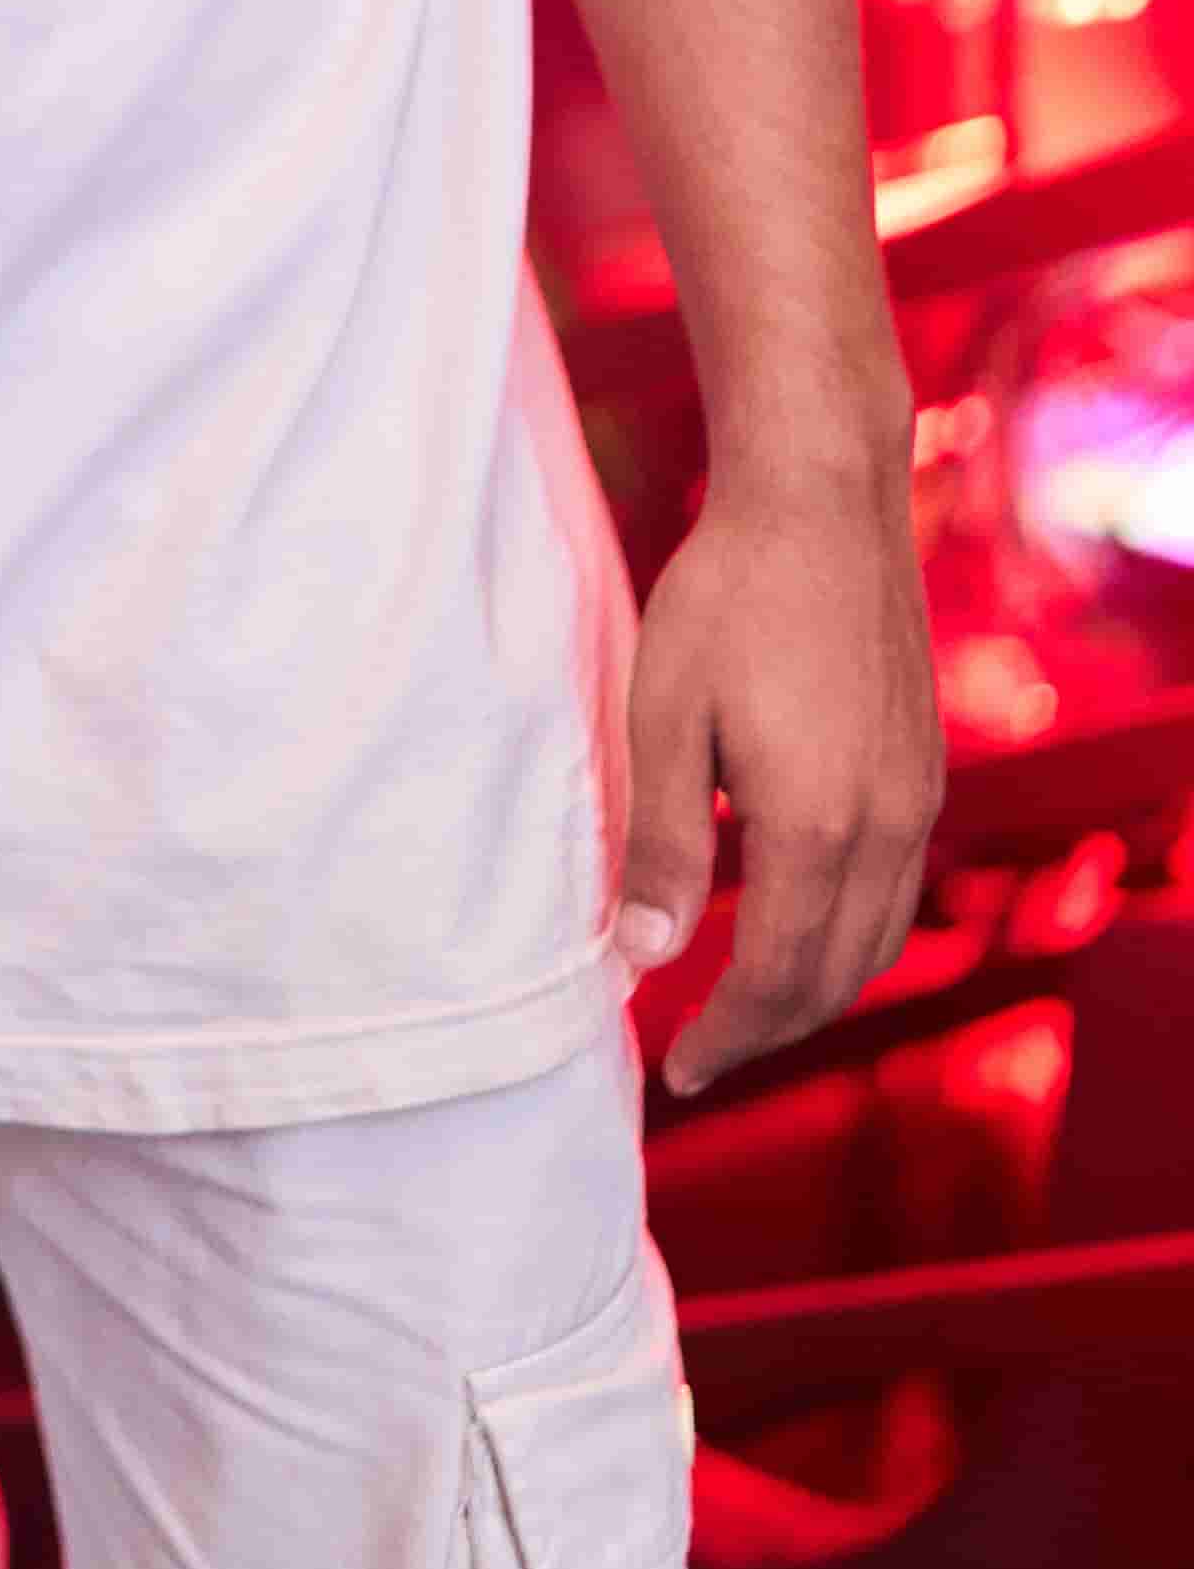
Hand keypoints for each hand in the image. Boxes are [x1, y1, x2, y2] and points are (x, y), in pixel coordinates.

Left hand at [617, 452, 941, 1096]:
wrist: (822, 499)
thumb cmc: (727, 595)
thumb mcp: (664, 713)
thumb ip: (661, 844)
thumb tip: (644, 956)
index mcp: (814, 826)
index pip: (775, 979)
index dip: (725, 1036)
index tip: (676, 1068)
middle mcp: (886, 827)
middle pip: (835, 978)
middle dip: (767, 1030)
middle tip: (701, 1053)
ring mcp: (918, 797)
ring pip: (879, 941)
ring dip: (815, 990)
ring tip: (745, 1005)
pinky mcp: (925, 766)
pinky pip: (898, 890)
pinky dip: (851, 935)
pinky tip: (799, 919)